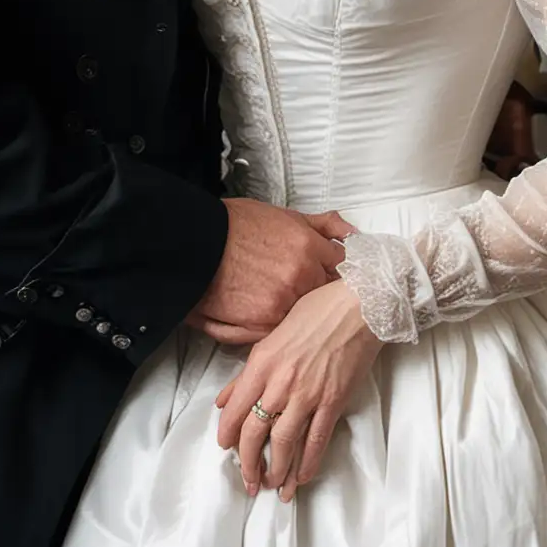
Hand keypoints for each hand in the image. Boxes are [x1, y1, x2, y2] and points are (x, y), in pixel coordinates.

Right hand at [187, 200, 355, 345]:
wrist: (194, 242)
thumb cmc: (235, 226)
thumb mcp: (284, 215)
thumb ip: (323, 225)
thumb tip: (352, 233)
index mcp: (309, 247)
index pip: (343, 267)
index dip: (335, 270)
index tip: (329, 271)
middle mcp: (301, 277)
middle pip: (326, 295)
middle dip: (318, 292)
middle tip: (298, 286)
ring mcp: (283, 304)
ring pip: (305, 317)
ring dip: (297, 311)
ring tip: (276, 300)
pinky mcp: (262, 326)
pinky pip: (281, 331)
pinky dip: (276, 324)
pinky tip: (262, 310)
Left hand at [214, 280, 381, 501]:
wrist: (359, 306)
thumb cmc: (316, 312)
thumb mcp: (272, 335)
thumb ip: (247, 372)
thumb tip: (224, 399)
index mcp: (262, 362)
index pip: (236, 408)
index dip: (228, 434)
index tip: (225, 449)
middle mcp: (280, 382)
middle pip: (256, 431)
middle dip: (248, 462)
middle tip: (248, 480)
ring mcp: (308, 394)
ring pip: (284, 442)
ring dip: (277, 470)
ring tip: (272, 487)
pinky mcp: (333, 402)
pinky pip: (317, 440)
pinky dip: (308, 463)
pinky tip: (301, 478)